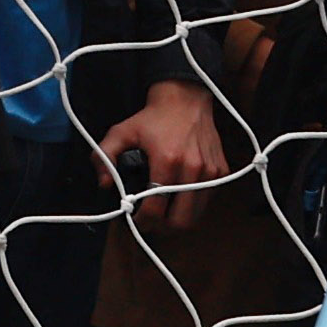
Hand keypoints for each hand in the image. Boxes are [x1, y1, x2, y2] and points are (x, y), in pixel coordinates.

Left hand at [103, 79, 230, 228]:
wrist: (186, 99)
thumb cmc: (154, 118)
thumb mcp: (121, 132)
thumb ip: (105, 156)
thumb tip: (105, 184)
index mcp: (167, 160)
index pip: (156, 208)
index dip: (143, 221)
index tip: (136, 219)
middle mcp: (193, 168)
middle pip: (181, 220)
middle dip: (162, 227)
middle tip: (151, 221)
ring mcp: (210, 171)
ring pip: (196, 215)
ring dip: (178, 219)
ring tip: (164, 213)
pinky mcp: (221, 171)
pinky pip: (207, 200)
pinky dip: (193, 205)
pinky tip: (179, 196)